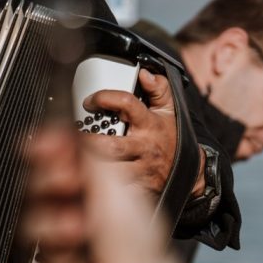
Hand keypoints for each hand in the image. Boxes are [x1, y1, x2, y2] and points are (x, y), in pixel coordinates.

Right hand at [24, 123, 188, 262]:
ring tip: (79, 227)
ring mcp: (52, 237)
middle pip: (31, 184)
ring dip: (57, 224)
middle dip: (48, 181)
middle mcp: (57, 203)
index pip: (44, 155)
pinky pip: (45, 262)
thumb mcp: (112, 183)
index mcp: (72, 178)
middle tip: (68, 181)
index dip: (42, 149)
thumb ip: (84, 154)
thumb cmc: (134, 233)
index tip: (49, 144)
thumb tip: (62, 126)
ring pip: (32, 223)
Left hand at [81, 69, 178, 194]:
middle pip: (111, 145)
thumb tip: (144, 73)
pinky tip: (86, 180)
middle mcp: (142, 146)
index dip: (105, 98)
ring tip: (72, 157)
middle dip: (89, 143)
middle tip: (72, 136)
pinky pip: (117, 189)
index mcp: (148, 123)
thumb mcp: (169, 110)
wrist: (190, 171)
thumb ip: (158, 88)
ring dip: (90, 166)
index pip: (126, 104)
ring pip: (110, 170)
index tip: (89, 100)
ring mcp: (140, 168)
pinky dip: (100, 188)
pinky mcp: (138, 186)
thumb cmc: (171, 137)